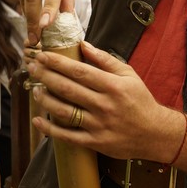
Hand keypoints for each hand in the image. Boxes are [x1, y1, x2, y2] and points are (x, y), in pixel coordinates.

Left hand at [27, 41, 180, 161]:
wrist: (154, 133)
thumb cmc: (140, 100)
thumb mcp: (128, 74)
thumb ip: (105, 60)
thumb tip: (83, 45)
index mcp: (112, 86)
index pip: (79, 71)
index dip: (58, 63)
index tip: (43, 55)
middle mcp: (104, 105)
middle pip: (68, 89)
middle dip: (46, 76)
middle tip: (32, 67)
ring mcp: (99, 125)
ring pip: (65, 112)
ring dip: (46, 99)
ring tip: (35, 89)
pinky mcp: (95, 142)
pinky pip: (68, 136)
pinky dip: (51, 129)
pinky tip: (38, 119)